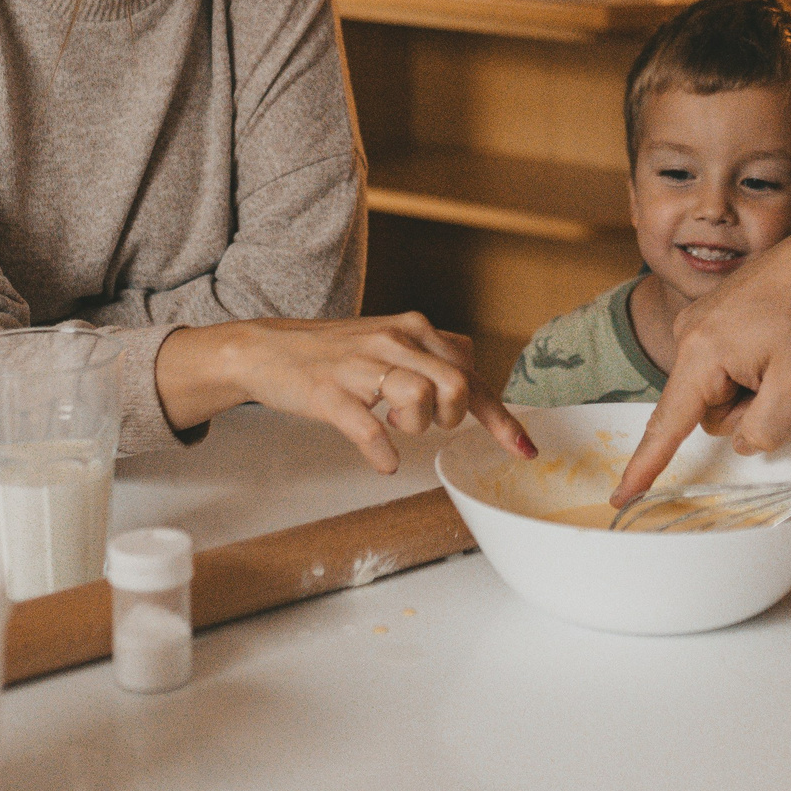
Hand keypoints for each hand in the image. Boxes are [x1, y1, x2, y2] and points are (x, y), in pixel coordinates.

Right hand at [163, 314, 536, 472]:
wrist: (266, 348)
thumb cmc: (333, 351)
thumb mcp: (389, 341)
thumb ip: (432, 356)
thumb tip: (470, 381)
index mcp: (415, 330)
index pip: (473, 373)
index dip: (502, 418)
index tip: (523, 449)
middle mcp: (395, 341)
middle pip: (458, 387)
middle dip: (452, 419)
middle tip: (426, 424)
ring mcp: (361, 366)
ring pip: (421, 400)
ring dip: (417, 428)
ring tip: (394, 426)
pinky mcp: (331, 392)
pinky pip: (369, 429)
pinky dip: (383, 453)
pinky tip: (381, 460)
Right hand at [610, 214, 790, 505]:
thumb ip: (763, 430)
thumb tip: (743, 440)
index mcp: (702, 352)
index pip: (667, 424)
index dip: (644, 466)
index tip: (620, 496)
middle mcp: (692, 333)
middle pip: (706, 408)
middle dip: (746, 408)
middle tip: (786, 378)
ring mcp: (704, 320)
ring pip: (720, 387)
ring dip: (754, 387)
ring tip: (787, 353)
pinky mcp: (719, 314)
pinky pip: (728, 363)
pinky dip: (755, 367)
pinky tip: (781, 343)